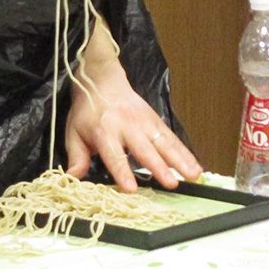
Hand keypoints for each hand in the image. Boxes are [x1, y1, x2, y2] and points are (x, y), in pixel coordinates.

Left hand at [64, 53, 203, 192]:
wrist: (101, 80)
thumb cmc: (86, 111)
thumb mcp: (74, 132)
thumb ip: (76, 156)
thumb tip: (72, 178)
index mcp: (104, 131)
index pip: (114, 154)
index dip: (122, 171)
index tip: (131, 188)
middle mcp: (127, 127)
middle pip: (145, 149)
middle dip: (159, 166)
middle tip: (171, 183)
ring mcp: (144, 122)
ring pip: (165, 142)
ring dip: (180, 159)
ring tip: (193, 175)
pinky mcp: (155, 120)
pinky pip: (172, 138)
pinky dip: (185, 152)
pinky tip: (196, 166)